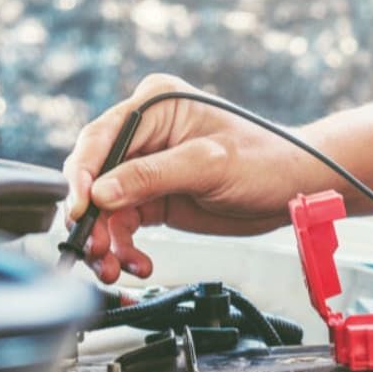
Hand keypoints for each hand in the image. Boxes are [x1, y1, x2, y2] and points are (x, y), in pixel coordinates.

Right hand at [63, 78, 372, 283]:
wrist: (295, 187)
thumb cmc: (266, 159)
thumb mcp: (209, 165)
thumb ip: (152, 177)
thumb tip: (100, 192)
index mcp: (155, 105)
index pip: (102, 137)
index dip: (82, 175)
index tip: (77, 209)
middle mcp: (146, 132)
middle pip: (95, 175)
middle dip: (92, 216)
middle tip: (93, 248)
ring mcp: (148, 166)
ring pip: (106, 206)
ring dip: (106, 239)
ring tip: (115, 266)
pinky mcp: (155, 196)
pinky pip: (125, 223)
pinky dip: (125, 247)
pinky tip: (136, 262)